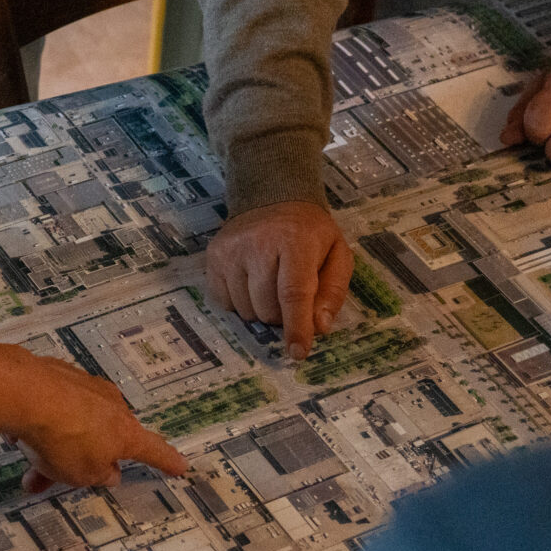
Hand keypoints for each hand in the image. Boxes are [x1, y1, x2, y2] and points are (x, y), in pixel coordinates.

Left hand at [9, 353, 187, 491]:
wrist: (27, 393)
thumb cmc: (64, 440)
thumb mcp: (83, 474)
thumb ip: (99, 475)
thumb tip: (110, 471)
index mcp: (126, 432)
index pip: (154, 450)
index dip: (167, 461)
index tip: (182, 465)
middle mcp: (112, 405)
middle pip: (104, 438)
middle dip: (82, 460)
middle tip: (56, 479)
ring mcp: (85, 386)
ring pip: (75, 424)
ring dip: (55, 446)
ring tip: (28, 465)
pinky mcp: (59, 374)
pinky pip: (54, 408)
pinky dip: (42, 424)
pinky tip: (19, 433)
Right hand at [205, 200, 352, 359]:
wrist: (273, 197)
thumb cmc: (309, 232)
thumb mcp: (337, 253)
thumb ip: (333, 290)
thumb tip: (319, 327)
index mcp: (295, 240)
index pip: (294, 293)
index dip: (296, 327)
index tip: (298, 353)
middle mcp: (258, 243)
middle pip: (268, 307)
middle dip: (282, 316)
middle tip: (290, 298)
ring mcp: (231, 250)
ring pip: (245, 309)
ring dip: (261, 310)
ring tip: (270, 285)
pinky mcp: (214, 255)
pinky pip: (224, 302)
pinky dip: (240, 303)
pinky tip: (251, 283)